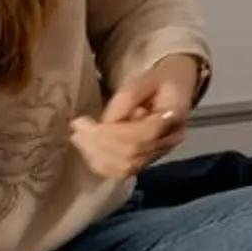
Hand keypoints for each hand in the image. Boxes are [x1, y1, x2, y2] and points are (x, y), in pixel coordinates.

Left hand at [69, 54, 200, 179]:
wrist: (173, 88)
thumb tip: (104, 124)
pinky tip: (87, 150)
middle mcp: (169, 141)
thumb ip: (126, 99)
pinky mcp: (146, 160)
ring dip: (97, 156)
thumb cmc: (157, 81)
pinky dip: (101, 164)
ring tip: (78, 139)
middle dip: (99, 145)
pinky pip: (122, 171)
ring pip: (126, 167)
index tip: (83, 121)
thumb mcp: (144, 80)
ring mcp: (158, 154)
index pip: (143, 136)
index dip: (111, 133)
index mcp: (175, 117)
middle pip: (132, 155)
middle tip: (76, 129)